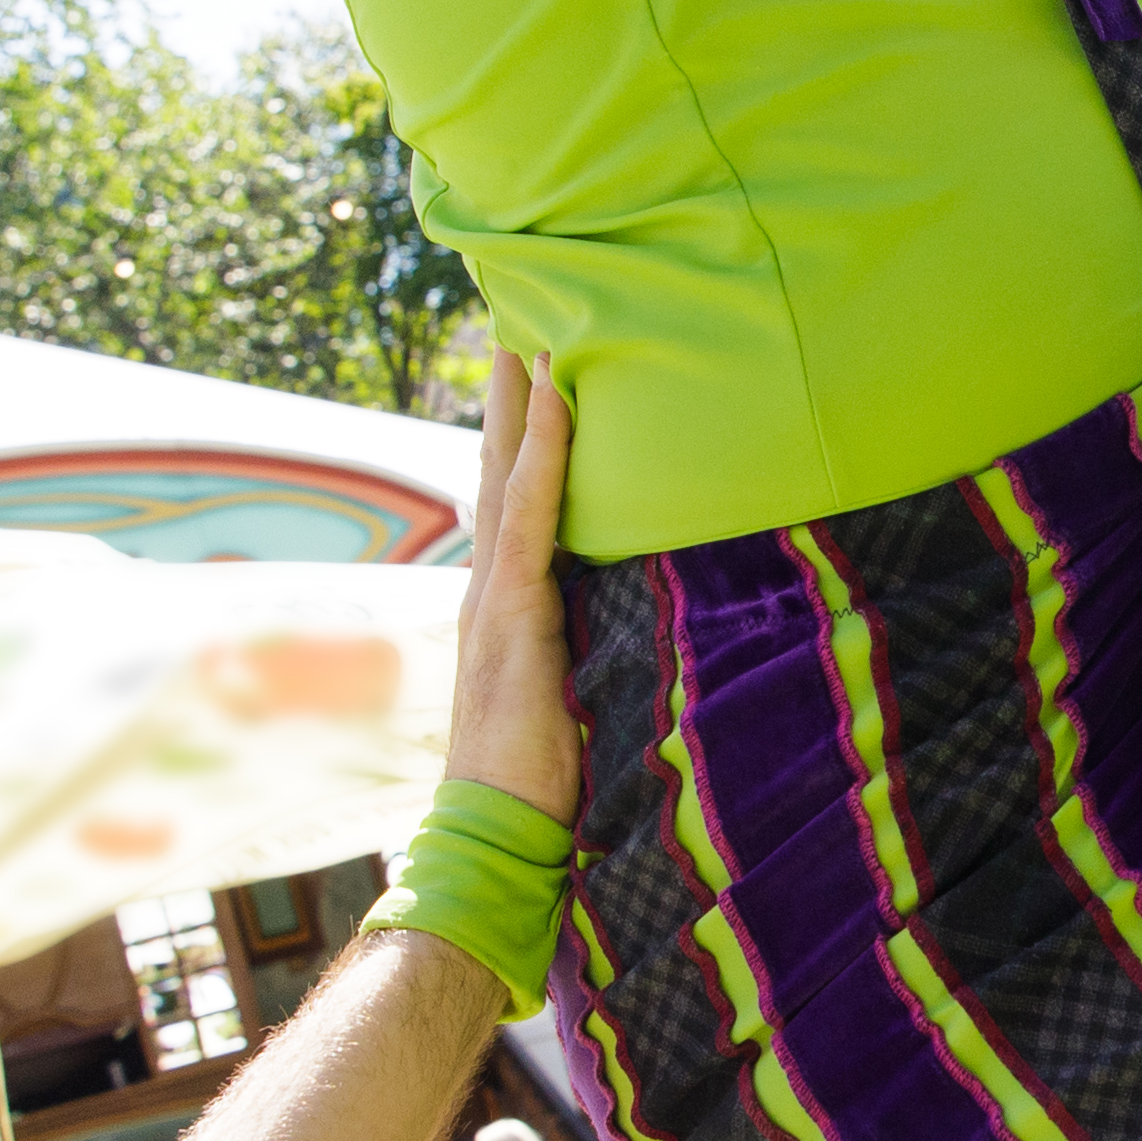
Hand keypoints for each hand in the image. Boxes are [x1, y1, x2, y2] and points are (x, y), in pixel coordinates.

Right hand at [447, 346, 579, 827]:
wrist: (494, 833)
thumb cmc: (544, 778)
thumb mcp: (577, 690)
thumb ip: (596, 643)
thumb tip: (650, 619)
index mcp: (508, 599)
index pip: (516, 493)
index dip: (523, 427)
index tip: (539, 360)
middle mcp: (490, 582)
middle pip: (501, 461)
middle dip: (511, 386)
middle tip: (520, 307)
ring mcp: (494, 594)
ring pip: (508, 469)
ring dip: (522, 392)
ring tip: (533, 320)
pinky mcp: (510, 613)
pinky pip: (530, 513)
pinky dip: (543, 449)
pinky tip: (557, 394)